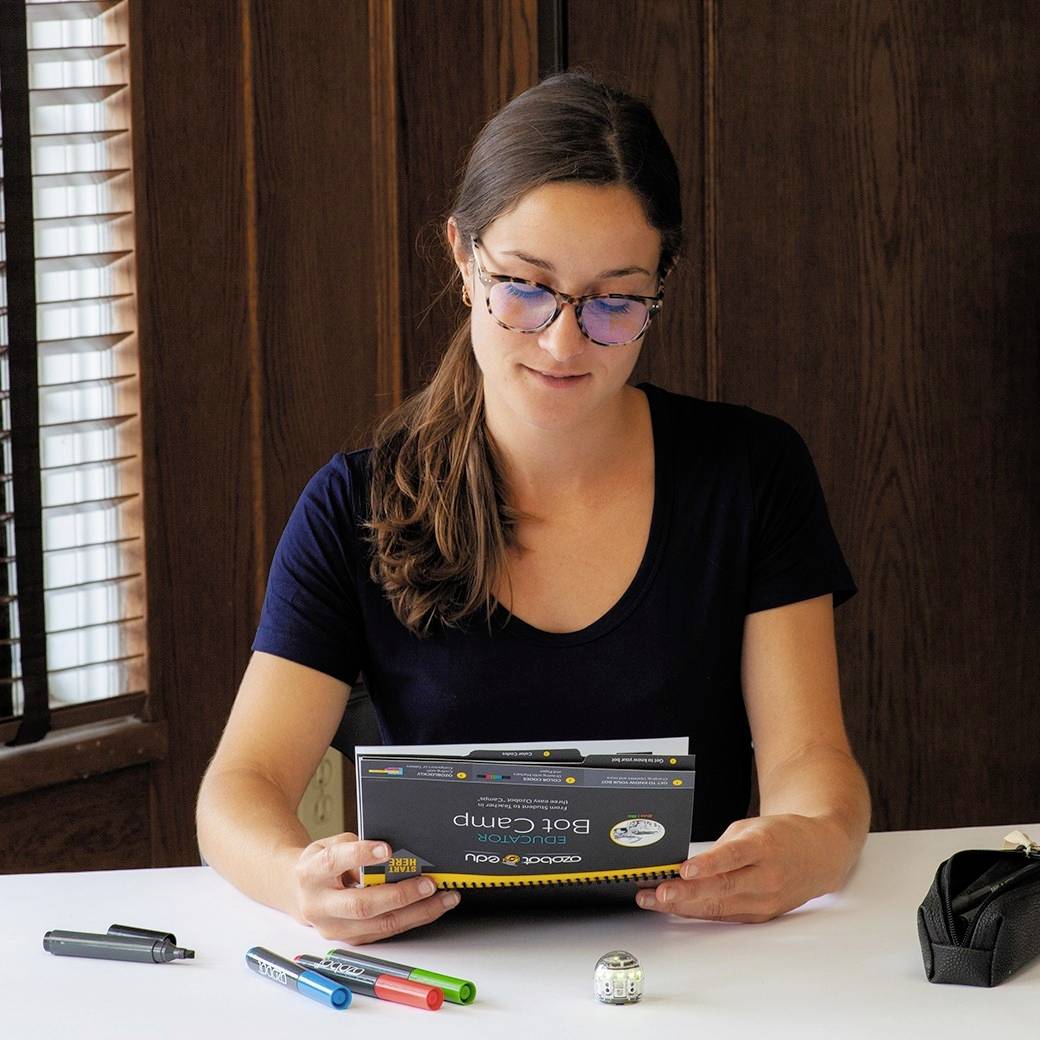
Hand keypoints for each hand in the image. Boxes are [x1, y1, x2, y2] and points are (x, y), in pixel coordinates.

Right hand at [291, 832, 459, 943]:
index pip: (334, 862)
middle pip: (362, 904)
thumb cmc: (322, 863)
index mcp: (311, 873)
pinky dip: (412, 919)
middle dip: (400, 894)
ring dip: (416, 912)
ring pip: (379, 924)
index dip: (361, 855)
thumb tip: (395, 853)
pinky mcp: (351, 939)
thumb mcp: (331, 844)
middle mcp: (320, 905)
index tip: (388, 849)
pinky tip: (432, 907)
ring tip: (443, 897)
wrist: (299, 892)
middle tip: (428, 883)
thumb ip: (357, 846)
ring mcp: (335, 928)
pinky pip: (386, 931)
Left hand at [635, 814, 847, 922]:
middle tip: (657, 893)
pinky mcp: (761, 915)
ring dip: (683, 906)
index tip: (684, 869)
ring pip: (719, 907)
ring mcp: (764, 900)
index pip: (733, 857)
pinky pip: (724, 915)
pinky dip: (697, 911)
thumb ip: (720, 847)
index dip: (708, 864)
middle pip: (721, 887)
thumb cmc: (781, 836)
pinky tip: (675, 907)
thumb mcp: (750, 828)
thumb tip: (685, 866)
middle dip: (685, 893)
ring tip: (654, 900)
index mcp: (763, 847)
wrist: (818, 855)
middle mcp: (765, 877)